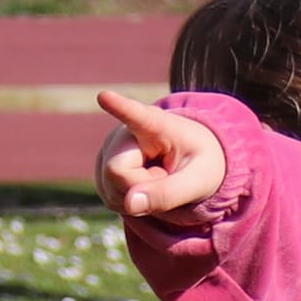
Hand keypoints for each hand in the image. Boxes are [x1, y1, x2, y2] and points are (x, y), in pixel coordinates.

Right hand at [95, 91, 227, 217]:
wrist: (190, 161)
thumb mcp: (198, 181)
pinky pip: (111, 198)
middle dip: (143, 187)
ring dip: (138, 197)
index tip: (104, 96)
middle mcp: (124, 132)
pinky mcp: (102, 167)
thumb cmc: (198, 165)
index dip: (118, 107)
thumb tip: (129, 204)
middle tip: (165, 175)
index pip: (135, 115)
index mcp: (156, 124)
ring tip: (157, 178)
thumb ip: (169, 193)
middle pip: (117, 173)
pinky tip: (144, 187)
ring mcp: (109, 149)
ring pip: (111, 190)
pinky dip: (131, 203)